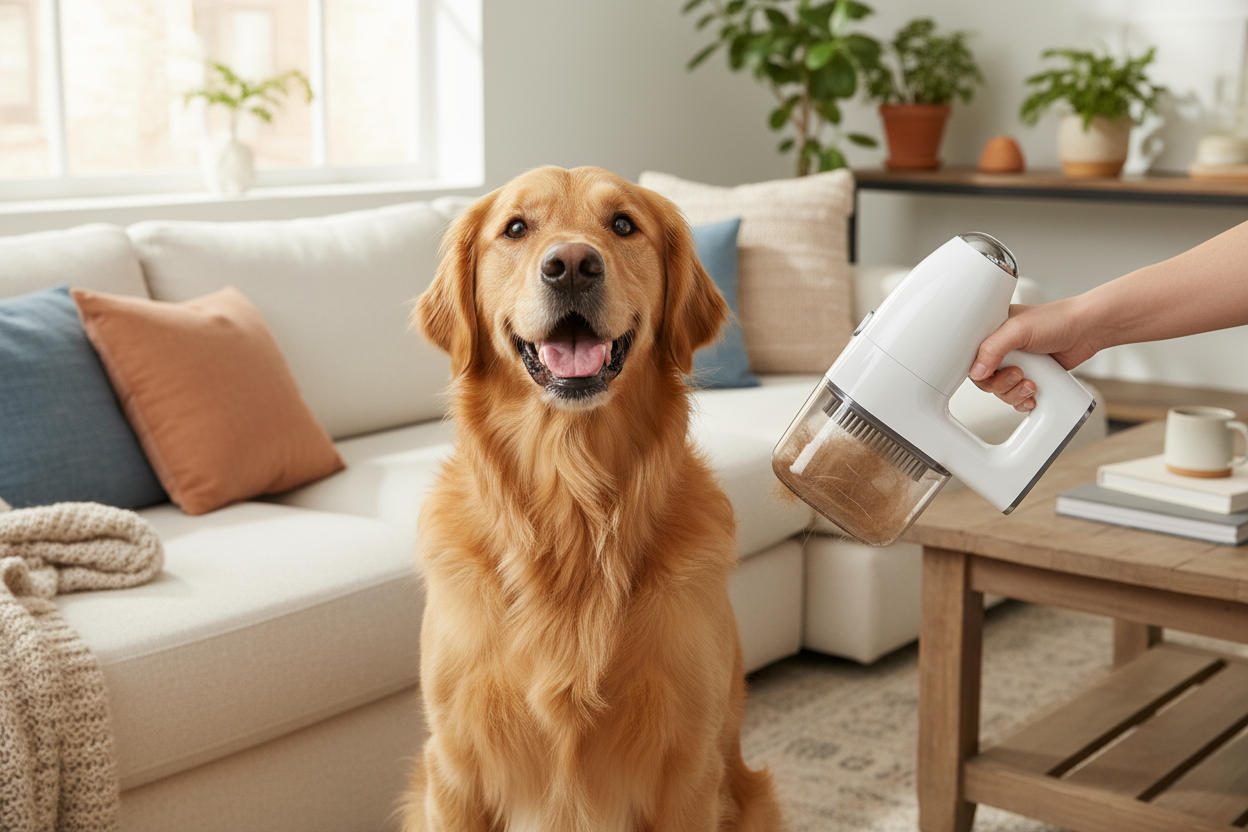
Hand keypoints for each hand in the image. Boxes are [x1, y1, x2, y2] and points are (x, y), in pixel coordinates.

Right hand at [969, 300, 1097, 412]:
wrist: (1086, 330)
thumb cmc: (1057, 320)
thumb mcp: (1018, 330)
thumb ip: (993, 349)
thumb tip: (976, 372)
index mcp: (992, 333)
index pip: (973, 360)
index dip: (981, 373)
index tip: (994, 373)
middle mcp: (1002, 350)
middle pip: (986, 381)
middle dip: (1002, 385)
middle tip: (1018, 375)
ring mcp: (1017, 365)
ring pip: (1001, 392)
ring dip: (1015, 394)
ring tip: (1031, 384)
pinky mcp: (1031, 377)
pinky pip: (1017, 397)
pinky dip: (1023, 400)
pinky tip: (1033, 394)